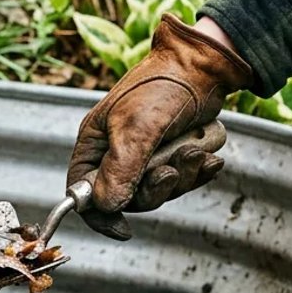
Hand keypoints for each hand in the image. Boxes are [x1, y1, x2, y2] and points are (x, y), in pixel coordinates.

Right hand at [67, 14, 253, 238]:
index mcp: (94, 143)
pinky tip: (210, 158)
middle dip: (154, 188)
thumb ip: (120, 169)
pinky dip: (196, 171)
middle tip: (172, 170)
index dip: (99, 214)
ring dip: (181, 175)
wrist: (204, 63)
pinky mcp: (171, 152)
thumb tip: (106, 206)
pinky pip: (181, 179)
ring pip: (157, 190)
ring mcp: (144, 153)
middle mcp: (115, 151)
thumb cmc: (162, 85)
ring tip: (196, 151)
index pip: (81, 191)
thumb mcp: (137, 127)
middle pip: (126, 197)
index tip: (123, 229)